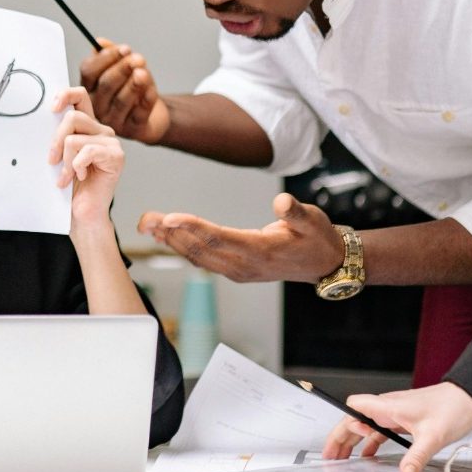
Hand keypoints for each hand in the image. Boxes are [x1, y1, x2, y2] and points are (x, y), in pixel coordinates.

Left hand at [48, 87, 122, 229]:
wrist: (83, 213)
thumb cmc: (71, 184)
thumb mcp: (59, 154)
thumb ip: (58, 134)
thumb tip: (43, 117)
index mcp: (88, 126)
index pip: (80, 96)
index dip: (65, 95)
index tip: (51, 109)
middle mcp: (101, 130)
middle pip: (72, 117)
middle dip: (56, 141)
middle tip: (51, 161)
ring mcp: (111, 143)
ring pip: (74, 138)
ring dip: (65, 160)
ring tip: (67, 175)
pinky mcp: (116, 157)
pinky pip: (86, 152)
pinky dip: (76, 166)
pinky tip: (80, 177)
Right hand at [79, 41, 169, 143]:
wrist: (151, 117)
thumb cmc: (132, 90)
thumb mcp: (123, 70)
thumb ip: (111, 55)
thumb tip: (100, 42)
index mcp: (88, 88)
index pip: (88, 71)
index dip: (105, 58)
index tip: (124, 49)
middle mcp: (96, 106)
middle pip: (105, 84)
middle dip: (122, 69)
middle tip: (137, 59)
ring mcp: (113, 120)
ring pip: (121, 100)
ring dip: (134, 83)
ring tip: (144, 72)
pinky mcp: (132, 130)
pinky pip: (139, 113)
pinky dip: (146, 99)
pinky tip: (151, 89)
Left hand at [137, 193, 344, 281]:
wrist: (325, 264)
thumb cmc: (317, 237)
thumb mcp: (314, 220)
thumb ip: (296, 212)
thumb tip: (282, 201)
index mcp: (261, 251)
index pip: (220, 238)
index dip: (193, 228)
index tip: (169, 217)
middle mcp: (245, 265)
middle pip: (201, 248)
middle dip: (171, 233)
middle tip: (146, 218)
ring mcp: (238, 270)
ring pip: (198, 256)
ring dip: (171, 241)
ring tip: (148, 224)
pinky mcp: (235, 270)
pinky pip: (203, 259)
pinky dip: (182, 247)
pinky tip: (166, 235)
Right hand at [322, 384, 471, 471]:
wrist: (467, 398)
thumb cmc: (450, 408)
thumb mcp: (433, 436)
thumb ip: (417, 456)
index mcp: (387, 407)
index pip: (353, 409)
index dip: (343, 425)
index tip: (337, 444)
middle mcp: (386, 408)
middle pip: (354, 420)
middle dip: (340, 438)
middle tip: (331, 457)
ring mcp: (394, 413)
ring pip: (365, 426)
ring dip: (353, 441)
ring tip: (343, 458)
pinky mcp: (403, 419)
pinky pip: (380, 430)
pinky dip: (371, 442)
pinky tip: (370, 455)